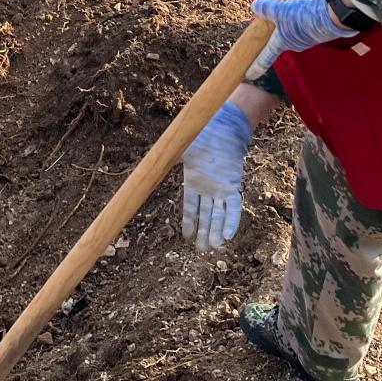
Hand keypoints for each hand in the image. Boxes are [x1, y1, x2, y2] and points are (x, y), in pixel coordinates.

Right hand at [181, 103, 252, 253]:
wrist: (219, 130)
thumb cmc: (199, 137)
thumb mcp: (180, 150)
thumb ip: (167, 158)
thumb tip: (148, 162)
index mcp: (193, 182)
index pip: (190, 208)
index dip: (188, 223)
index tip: (185, 237)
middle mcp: (208, 189)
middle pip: (206, 216)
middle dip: (203, 233)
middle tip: (201, 250)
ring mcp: (220, 189)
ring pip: (218, 216)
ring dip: (216, 231)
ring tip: (213, 248)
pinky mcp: (233, 186)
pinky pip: (233, 208)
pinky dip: (231, 222)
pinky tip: (228, 236)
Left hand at [247, 0, 350, 80]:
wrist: (333, 16)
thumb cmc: (304, 17)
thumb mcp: (281, 10)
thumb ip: (267, 9)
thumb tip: (255, 7)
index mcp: (282, 43)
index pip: (266, 56)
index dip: (257, 65)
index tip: (249, 75)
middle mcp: (294, 44)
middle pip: (280, 40)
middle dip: (275, 32)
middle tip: (270, 20)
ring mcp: (307, 39)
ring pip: (293, 31)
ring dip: (290, 21)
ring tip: (289, 8)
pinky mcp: (317, 31)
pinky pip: (304, 26)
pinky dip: (300, 18)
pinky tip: (303, 8)